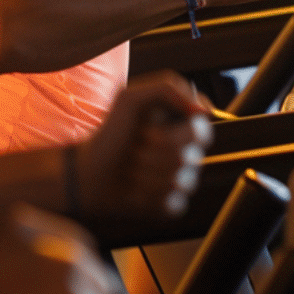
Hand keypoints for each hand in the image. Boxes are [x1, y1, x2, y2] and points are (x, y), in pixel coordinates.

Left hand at [77, 72, 210, 221]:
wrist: (87, 169)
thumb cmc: (109, 133)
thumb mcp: (130, 99)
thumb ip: (168, 88)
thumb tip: (205, 110)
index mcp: (180, 128)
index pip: (202, 129)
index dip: (177, 131)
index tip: (148, 130)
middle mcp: (185, 154)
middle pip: (190, 157)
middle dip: (152, 152)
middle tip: (133, 148)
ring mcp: (180, 181)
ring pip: (181, 181)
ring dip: (145, 173)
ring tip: (129, 167)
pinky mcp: (170, 204)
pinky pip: (172, 203)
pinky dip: (146, 196)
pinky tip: (132, 189)